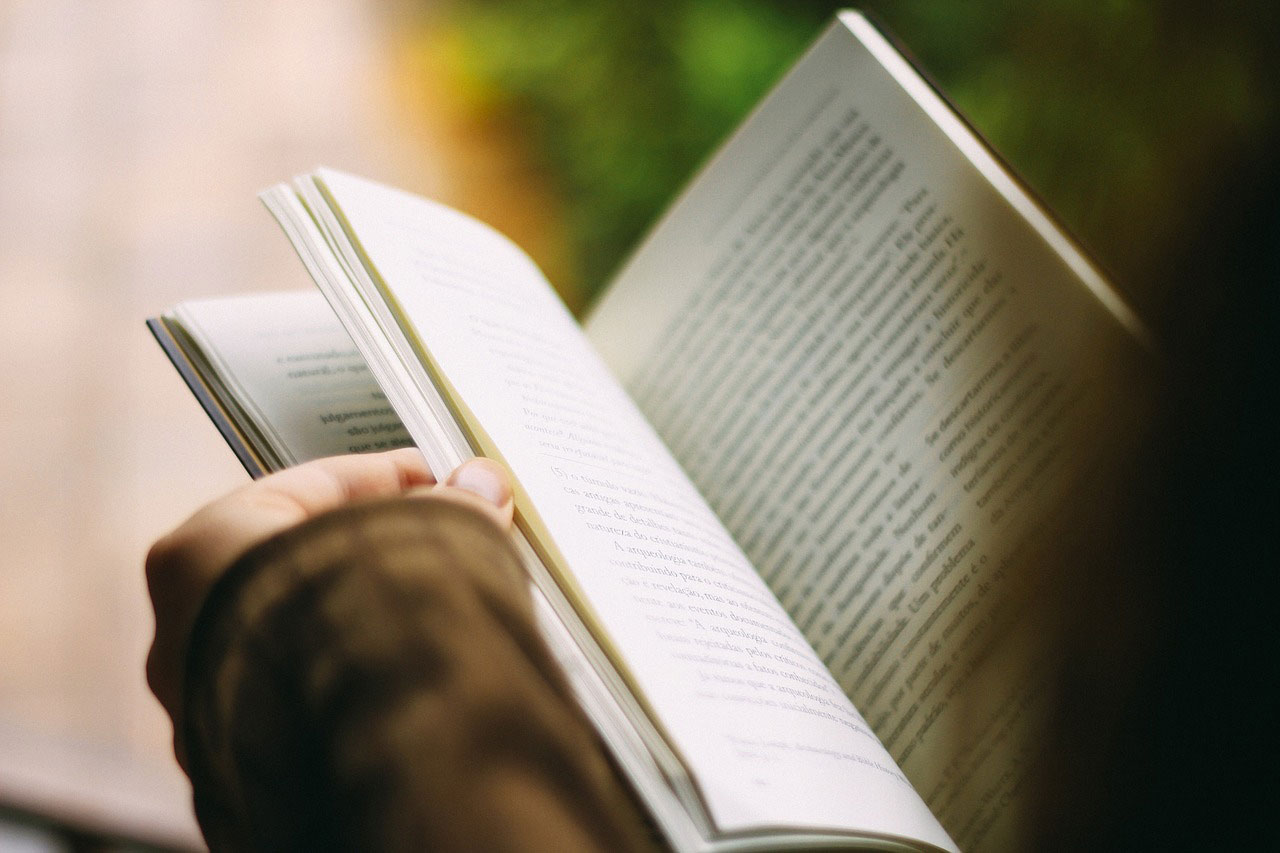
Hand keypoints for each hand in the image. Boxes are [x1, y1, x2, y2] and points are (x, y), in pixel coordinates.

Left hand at [144, 449, 512, 762]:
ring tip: (444, 608)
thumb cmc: (359, 648)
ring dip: (373, 614)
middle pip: (301, 561)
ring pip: (304, 634)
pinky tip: (413, 671)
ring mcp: (210, 703)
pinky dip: (359, 676)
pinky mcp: (243, 762)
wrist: (361, 772)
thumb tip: (481, 486)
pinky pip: (310, 697)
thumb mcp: (423, 543)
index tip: (441, 480)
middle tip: (447, 542)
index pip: (305, 487)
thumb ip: (451, 508)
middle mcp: (185, 629)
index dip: (389, 477)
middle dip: (380, 551)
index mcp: (200, 551)